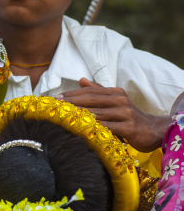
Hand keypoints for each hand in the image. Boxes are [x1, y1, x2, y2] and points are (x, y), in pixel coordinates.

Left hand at [56, 78, 170, 151]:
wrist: (154, 130)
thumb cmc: (129, 116)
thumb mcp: (115, 100)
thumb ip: (98, 91)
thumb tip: (81, 79)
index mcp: (115, 92)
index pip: (89, 91)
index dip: (71, 94)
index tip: (55, 98)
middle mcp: (120, 100)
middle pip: (90, 100)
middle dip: (71, 103)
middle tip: (55, 107)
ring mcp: (125, 113)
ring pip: (97, 114)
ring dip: (78, 116)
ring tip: (63, 118)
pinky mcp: (129, 127)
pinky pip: (107, 128)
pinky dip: (93, 129)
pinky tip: (81, 131)